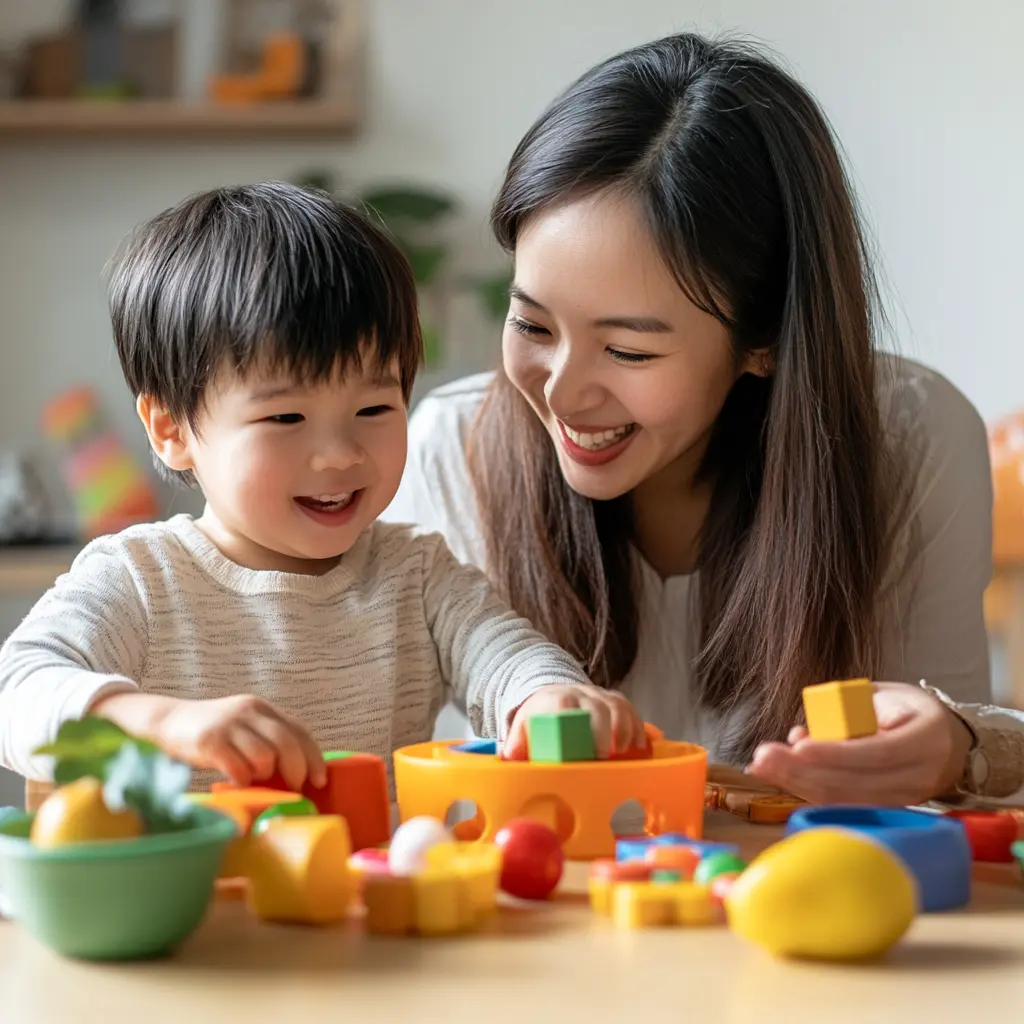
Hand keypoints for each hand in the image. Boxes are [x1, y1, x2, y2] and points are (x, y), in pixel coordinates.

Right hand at [92, 691, 325, 790]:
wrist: (166, 721)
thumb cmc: (212, 732)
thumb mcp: (243, 726)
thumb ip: (267, 740)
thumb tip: (297, 772)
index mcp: (262, 709)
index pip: (299, 730)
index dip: (314, 756)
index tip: (320, 779)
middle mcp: (249, 712)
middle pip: (287, 743)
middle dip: (296, 770)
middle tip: (293, 787)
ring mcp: (229, 726)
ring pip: (264, 756)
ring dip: (264, 775)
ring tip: (253, 778)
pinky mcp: (209, 741)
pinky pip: (237, 767)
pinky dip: (242, 780)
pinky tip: (236, 781)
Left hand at [503, 684, 646, 759]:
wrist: (553, 692)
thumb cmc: (540, 716)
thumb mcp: (524, 725)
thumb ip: (517, 742)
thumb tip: (509, 757)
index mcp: (557, 700)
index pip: (567, 706)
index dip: (577, 724)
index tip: (581, 746)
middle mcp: (581, 693)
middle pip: (598, 706)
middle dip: (604, 729)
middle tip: (605, 755)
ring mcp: (600, 695)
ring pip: (618, 705)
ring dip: (625, 728)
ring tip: (625, 750)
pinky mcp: (615, 699)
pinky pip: (630, 708)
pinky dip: (638, 726)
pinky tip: (641, 745)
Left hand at [745, 681, 972, 805]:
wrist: (950, 745)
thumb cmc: (911, 710)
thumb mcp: (889, 695)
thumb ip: (848, 709)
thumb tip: (801, 734)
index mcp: (925, 740)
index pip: (877, 752)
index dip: (836, 753)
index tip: (799, 746)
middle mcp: (918, 776)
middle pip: (855, 782)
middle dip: (803, 770)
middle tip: (763, 756)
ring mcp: (903, 799)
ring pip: (844, 798)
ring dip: (797, 783)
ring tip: (761, 766)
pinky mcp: (886, 809)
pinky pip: (843, 803)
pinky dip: (807, 790)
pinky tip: (780, 775)